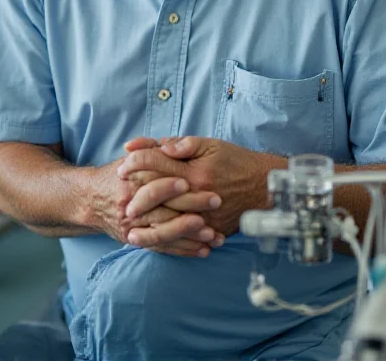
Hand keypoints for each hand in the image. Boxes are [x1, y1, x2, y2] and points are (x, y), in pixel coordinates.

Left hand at [120, 136, 287, 238]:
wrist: (264, 186)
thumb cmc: (236, 161)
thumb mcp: (212, 145)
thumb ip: (184, 144)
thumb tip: (159, 146)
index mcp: (195, 170)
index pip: (157, 164)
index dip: (136, 162)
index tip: (122, 165)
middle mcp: (196, 193)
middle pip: (157, 195)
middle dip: (135, 196)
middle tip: (122, 198)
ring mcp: (203, 214)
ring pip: (168, 222)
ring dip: (147, 224)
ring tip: (129, 228)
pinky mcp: (210, 228)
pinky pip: (185, 237)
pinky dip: (168, 240)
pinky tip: (154, 241)